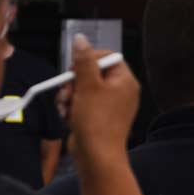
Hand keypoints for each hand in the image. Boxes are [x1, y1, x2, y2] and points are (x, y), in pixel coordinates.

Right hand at [66, 34, 139, 163]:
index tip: (74, 67)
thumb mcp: (87, 85)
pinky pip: (80, 103)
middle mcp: (121, 91)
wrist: (96, 155)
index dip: (88, 59)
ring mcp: (110, 105)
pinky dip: (71, 108)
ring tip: (68, 108)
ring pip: (81, 88)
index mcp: (125, 81)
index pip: (107, 56)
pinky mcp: (98, 116)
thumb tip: (81, 39)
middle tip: (69, 92)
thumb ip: (83, 61)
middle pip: (91, 72)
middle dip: (73, 81)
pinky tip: (69, 117)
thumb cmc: (96, 122)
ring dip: (69, 96)